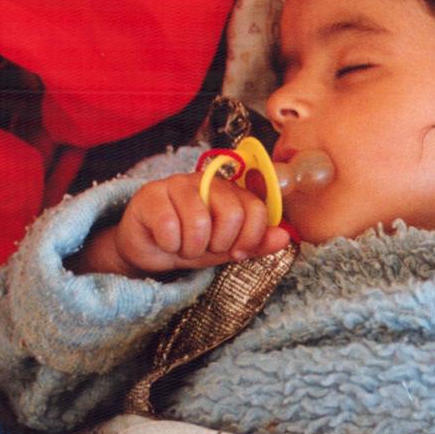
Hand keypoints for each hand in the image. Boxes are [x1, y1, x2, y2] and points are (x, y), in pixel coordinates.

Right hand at [70, 173, 289, 276]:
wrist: (150, 250)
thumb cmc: (191, 244)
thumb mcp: (228, 248)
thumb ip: (256, 243)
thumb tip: (285, 237)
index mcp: (231, 191)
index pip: (257, 209)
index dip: (250, 238)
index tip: (236, 252)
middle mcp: (207, 181)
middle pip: (232, 214)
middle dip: (219, 244)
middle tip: (205, 248)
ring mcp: (177, 184)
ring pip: (199, 222)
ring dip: (192, 248)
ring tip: (184, 246)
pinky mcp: (150, 194)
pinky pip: (170, 227)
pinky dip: (170, 245)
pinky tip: (165, 241)